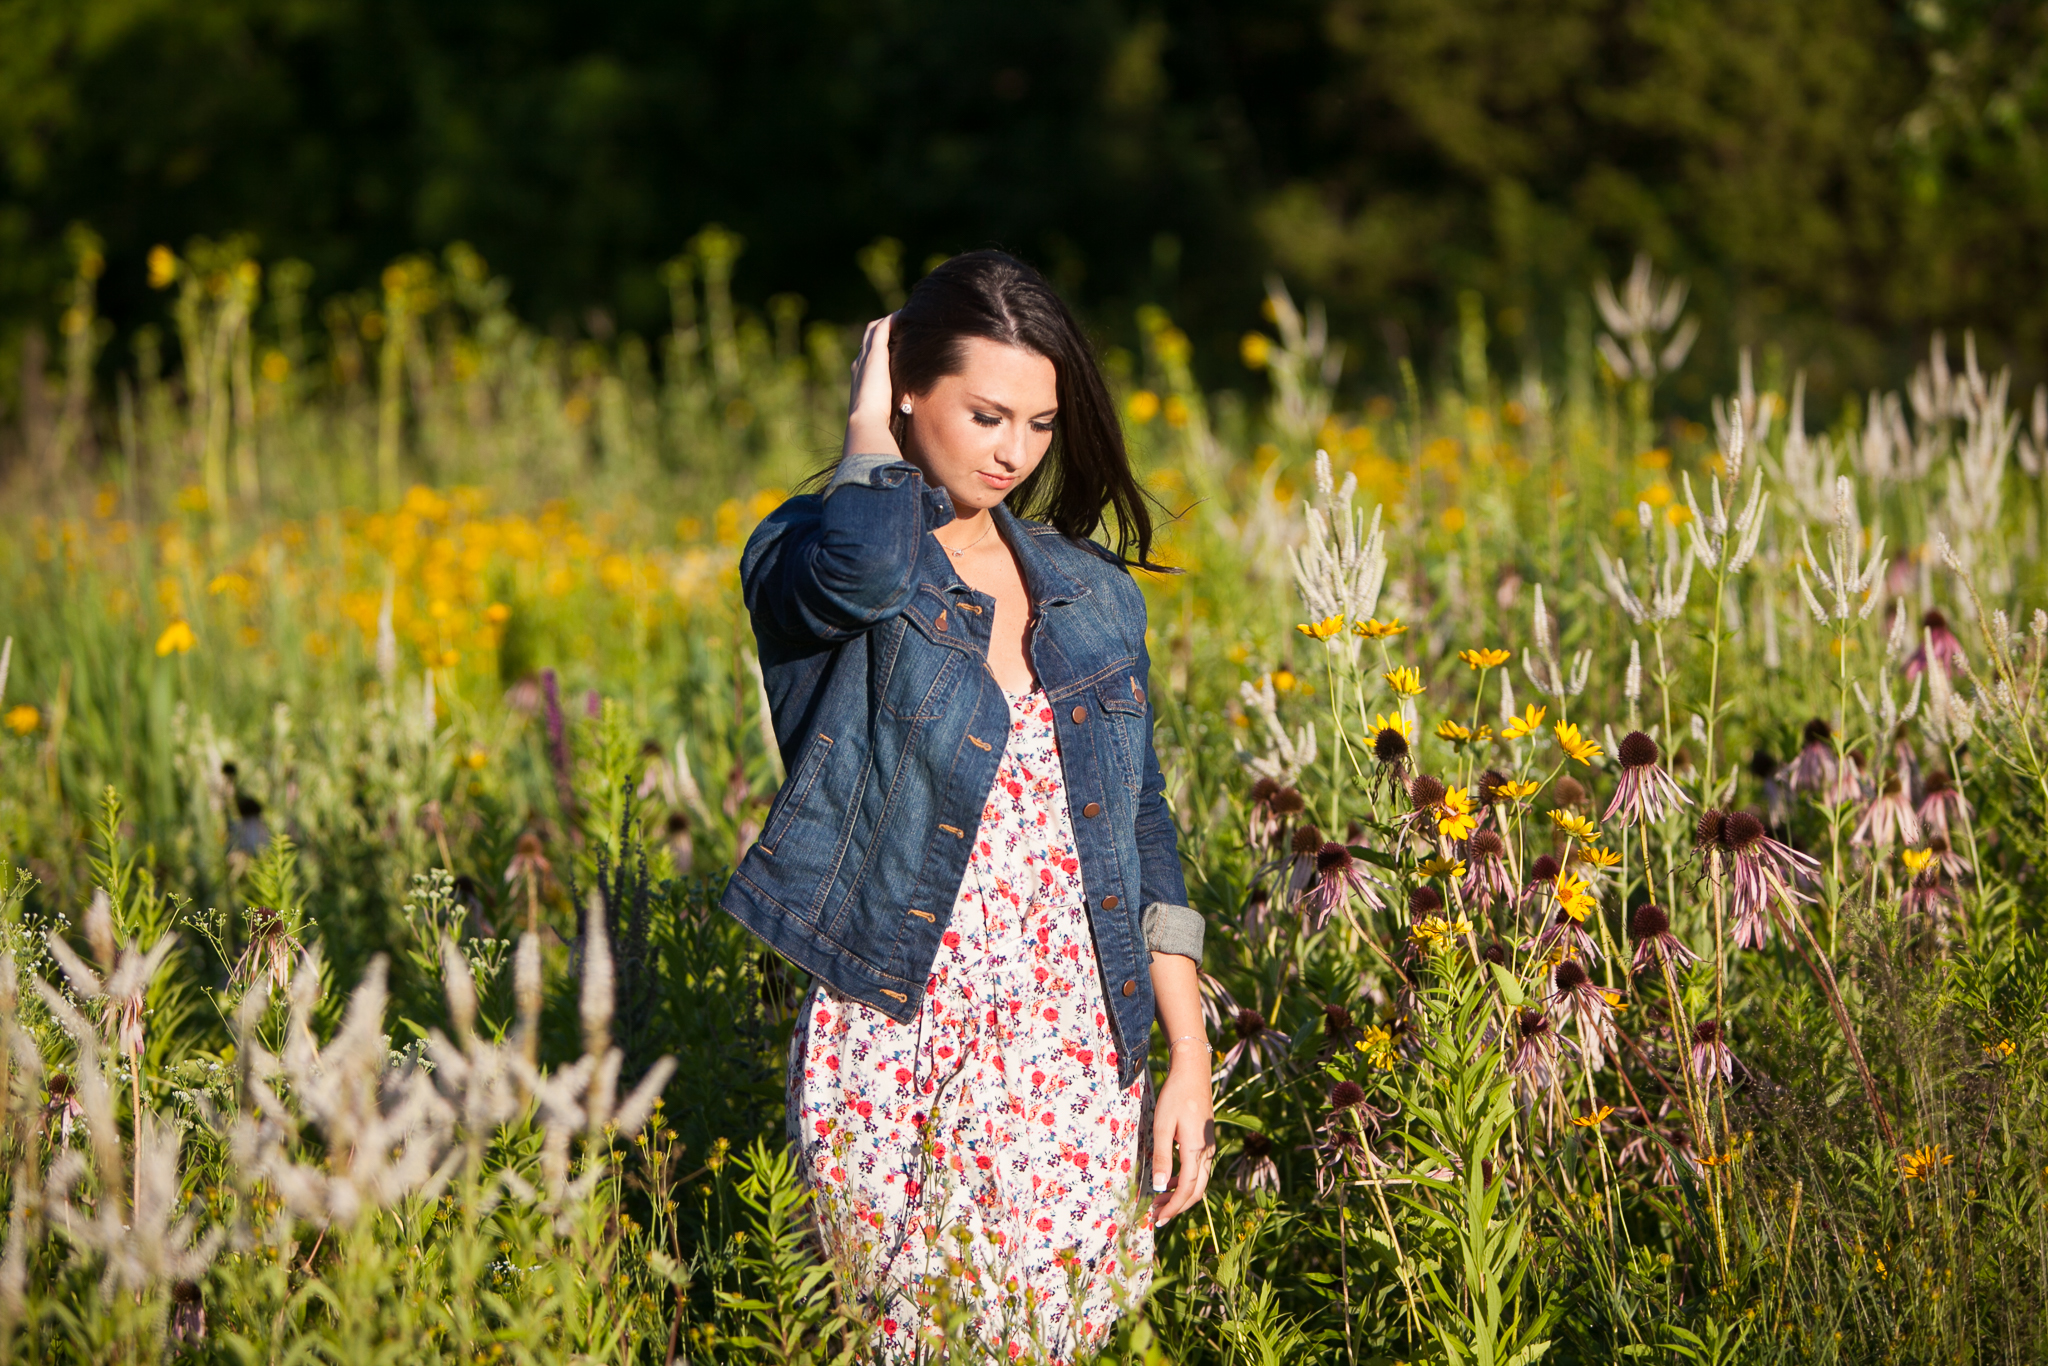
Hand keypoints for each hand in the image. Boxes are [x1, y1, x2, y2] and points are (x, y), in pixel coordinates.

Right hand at [844, 314, 901, 460]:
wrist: (866, 423)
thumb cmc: (876, 428)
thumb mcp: (885, 418)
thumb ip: (893, 414)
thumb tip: (908, 429)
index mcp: (860, 381)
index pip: (868, 359)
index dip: (880, 351)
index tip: (894, 347)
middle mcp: (859, 366)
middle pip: (869, 341)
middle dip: (883, 333)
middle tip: (901, 328)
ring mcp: (866, 358)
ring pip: (874, 331)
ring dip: (888, 323)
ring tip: (905, 319)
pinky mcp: (875, 354)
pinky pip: (882, 328)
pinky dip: (893, 321)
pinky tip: (906, 317)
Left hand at [1149, 1047, 1214, 1225]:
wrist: (1193, 1072)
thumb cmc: (1175, 1096)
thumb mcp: (1162, 1126)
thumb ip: (1162, 1157)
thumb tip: (1159, 1188)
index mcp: (1196, 1151)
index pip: (1187, 1190)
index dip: (1173, 1208)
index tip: (1157, 1219)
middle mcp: (1207, 1153)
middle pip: (1196, 1191)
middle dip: (1177, 1207)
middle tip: (1157, 1217)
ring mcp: (1209, 1148)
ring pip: (1199, 1182)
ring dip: (1181, 1195)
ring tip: (1159, 1202)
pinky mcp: (1207, 1142)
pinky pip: (1199, 1171)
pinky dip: (1185, 1182)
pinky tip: (1170, 1181)